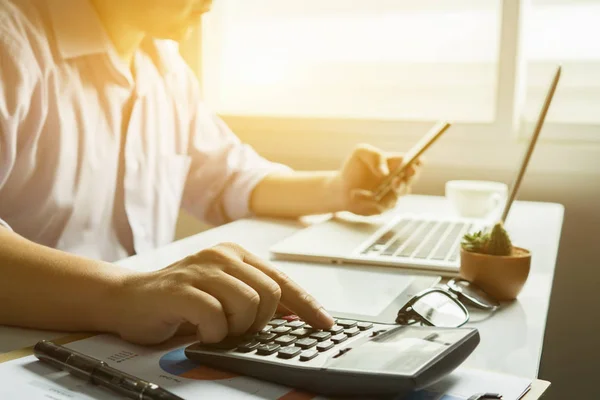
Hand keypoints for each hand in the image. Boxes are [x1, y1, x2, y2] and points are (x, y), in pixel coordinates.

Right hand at [111, 243, 333, 344]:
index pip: (282, 280)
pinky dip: (212, 332)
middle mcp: (221, 256)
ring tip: (216, 328)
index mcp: (236, 255)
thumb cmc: (179, 300)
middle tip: (237, 329)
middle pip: (270, 293)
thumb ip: (254, 297)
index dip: (306, 305)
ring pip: (248, 303)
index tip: (323, 324)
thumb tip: (293, 314)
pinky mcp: (179, 288)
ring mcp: (200, 269)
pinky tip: (200, 331)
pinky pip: (215, 315)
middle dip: (260, 321)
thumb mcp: (223, 293)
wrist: (127, 298)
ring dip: (235, 328)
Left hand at [331, 144, 420, 215]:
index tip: (415, 164)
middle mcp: (398, 178)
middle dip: (409, 178)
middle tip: (398, 179)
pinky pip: (384, 205)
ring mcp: (393, 194)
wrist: (341, 189)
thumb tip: (385, 172)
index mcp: (396, 163)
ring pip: (400, 193)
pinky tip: (357, 195)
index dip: (418, 163)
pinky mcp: (384, 207)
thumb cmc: (353, 168)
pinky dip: (371, 200)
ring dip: (391, 190)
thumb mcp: (361, 153)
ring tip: (381, 186)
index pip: (414, 162)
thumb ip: (375, 156)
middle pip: (411, 179)